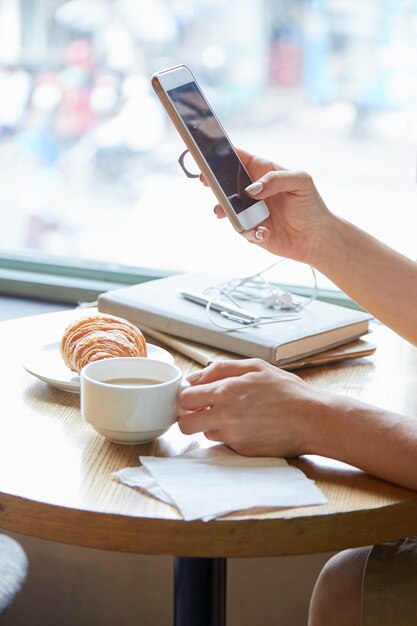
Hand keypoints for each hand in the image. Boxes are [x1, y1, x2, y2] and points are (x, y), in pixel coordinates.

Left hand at [178, 359, 326, 457]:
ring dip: (213, 425)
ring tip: (237, 415)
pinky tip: (249, 427)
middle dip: (190, 417)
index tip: (196, 396)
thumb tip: (196, 377)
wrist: (312, 419)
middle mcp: (225, 416)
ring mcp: (233, 437)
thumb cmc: (288, 391)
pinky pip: (225, 443)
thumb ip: (221, 369)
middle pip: (185, 424)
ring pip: (206, 433)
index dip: (188, 397)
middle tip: (205, 410)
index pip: (185, 399)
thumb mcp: (255, 367)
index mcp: (225, 391)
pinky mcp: (243, 451)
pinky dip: (231, 436)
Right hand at [203, 148, 332, 264]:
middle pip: (226, 183)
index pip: (238, 158)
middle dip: (213, 182)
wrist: (317, 238)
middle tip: (206, 181)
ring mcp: (250, 212)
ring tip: (222, 211)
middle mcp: (253, 191)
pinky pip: (242, 230)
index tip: (208, 154)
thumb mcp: (301, 182)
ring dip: (224, 210)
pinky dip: (250, 232)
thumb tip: (251, 190)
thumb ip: (276, 179)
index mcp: (263, 172)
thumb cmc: (311, 205)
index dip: (221, 154)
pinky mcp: (252, 231)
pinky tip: (263, 232)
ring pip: (228, 208)